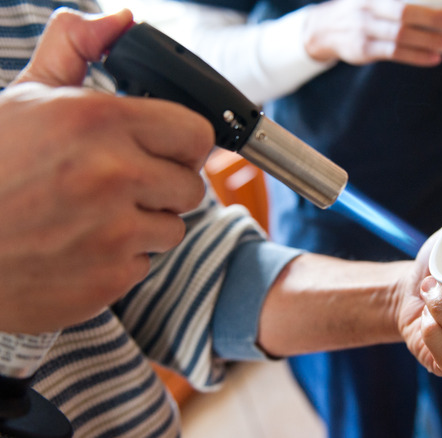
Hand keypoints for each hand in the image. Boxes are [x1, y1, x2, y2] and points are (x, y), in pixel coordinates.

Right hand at [0, 9, 213, 332]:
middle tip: (121, 182)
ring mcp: (113, 232)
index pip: (197, 134)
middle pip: (191, 185)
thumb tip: (121, 21)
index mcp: (98, 122)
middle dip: (163, 183)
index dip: (183, 141)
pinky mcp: (108, 278)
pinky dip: (120, 258)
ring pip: (173, 227)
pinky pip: (145, 264)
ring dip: (144, 223)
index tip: (167, 148)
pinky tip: (81, 245)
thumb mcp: (25, 95)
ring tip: (94, 214)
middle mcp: (114, 176)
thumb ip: (76, 48)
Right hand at [302, 0, 441, 65]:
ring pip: (401, 36)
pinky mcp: (364, 50)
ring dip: (428, 40)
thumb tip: (433, 1)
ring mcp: (364, 29)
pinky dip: (417, 56)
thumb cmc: (360, 8)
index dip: (427, 2)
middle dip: (434, 18)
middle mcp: (368, 7)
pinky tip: (434, 58)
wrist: (324, 28)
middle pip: (404, 13)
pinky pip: (395, 53)